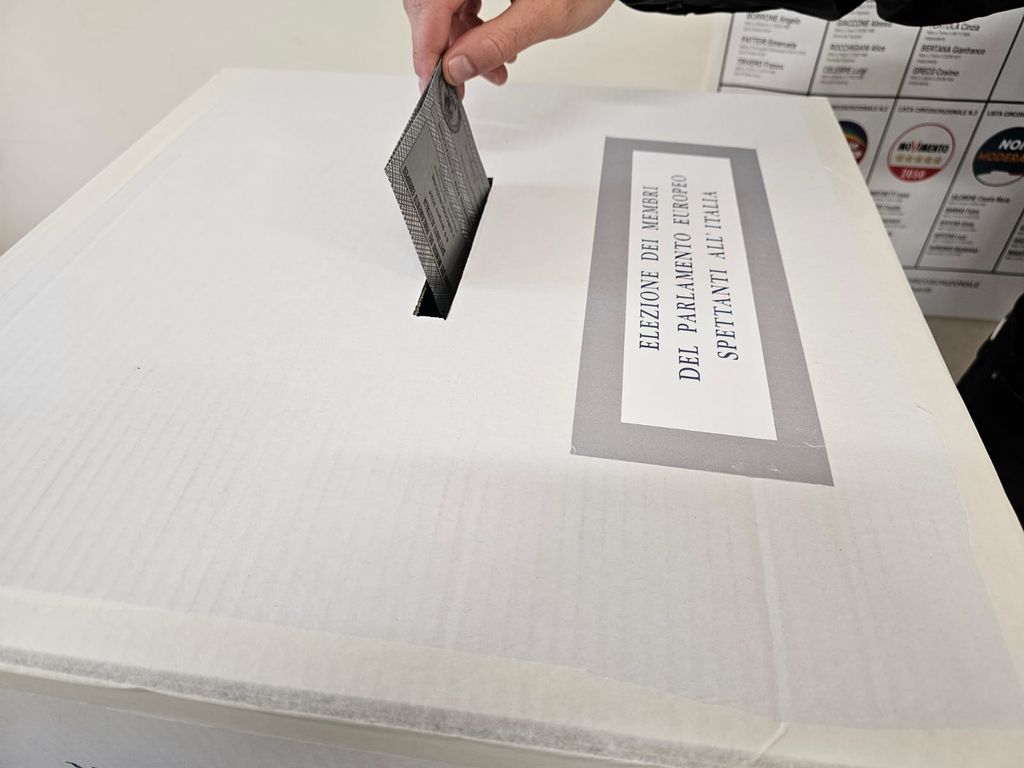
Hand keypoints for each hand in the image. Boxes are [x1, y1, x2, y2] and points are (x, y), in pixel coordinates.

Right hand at [403, 0, 614, 91]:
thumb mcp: (543, 17)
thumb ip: (495, 42)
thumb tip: (457, 67)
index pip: (431, 6)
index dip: (427, 48)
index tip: (432, 83)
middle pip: (430, 6)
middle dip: (445, 49)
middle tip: (461, 85)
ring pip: (442, 5)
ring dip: (461, 42)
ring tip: (493, 70)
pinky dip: (472, 27)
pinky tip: (494, 47)